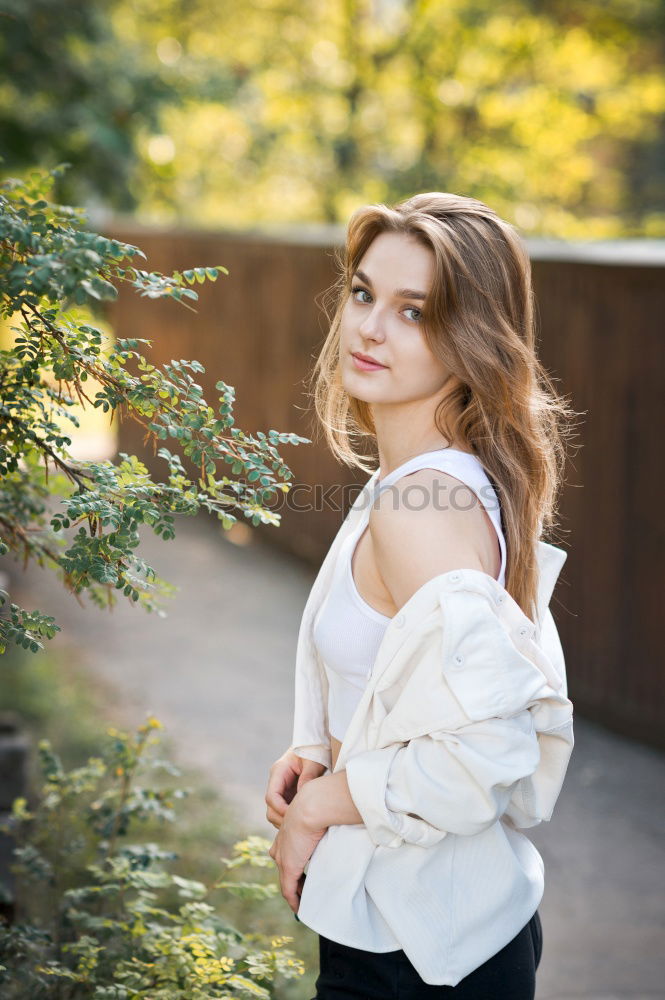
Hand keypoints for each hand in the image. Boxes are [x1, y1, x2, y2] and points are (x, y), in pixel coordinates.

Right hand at [265, 749, 325, 828]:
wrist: (317, 744)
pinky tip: (306, 820)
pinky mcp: (288, 793)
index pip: (271, 796)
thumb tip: (302, 797)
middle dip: (282, 818)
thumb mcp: (314, 762)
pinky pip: (285, 809)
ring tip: (304, 825)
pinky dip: (292, 816)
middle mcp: (277, 780)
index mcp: (279, 771)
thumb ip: (308, 777)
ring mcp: (281, 787)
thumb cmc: (315, 750)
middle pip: (271, 807)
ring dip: (287, 819)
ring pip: (276, 811)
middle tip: (301, 827)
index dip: (280, 810)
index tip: (295, 817)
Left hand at [268, 784, 326, 911]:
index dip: (294, 864)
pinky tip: (300, 908)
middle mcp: (280, 846)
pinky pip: (288, 890)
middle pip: (283, 869)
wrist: (311, 807)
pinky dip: (294, 901)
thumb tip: (343, 825)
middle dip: (294, 881)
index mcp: (287, 833)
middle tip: (305, 890)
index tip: (303, 872)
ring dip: (296, 892)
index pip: (285, 852)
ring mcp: (283, 857)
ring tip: (306, 900)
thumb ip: (325, 826)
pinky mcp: (288, 867)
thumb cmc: (320, 807)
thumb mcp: (321, 818)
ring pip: (286, 881)